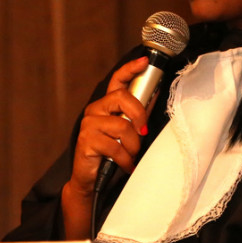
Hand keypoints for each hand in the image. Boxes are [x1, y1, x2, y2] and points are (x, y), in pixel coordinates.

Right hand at [62, 56, 150, 238]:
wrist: (90, 180)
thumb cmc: (111, 155)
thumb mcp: (126, 133)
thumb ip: (136, 117)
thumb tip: (155, 98)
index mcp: (105, 106)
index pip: (116, 82)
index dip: (130, 70)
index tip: (144, 62)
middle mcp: (95, 111)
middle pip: (121, 97)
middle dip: (139, 114)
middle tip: (143, 131)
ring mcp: (89, 125)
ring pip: (121, 126)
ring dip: (132, 145)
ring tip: (131, 155)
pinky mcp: (86, 141)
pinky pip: (115, 147)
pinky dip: (125, 160)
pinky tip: (125, 165)